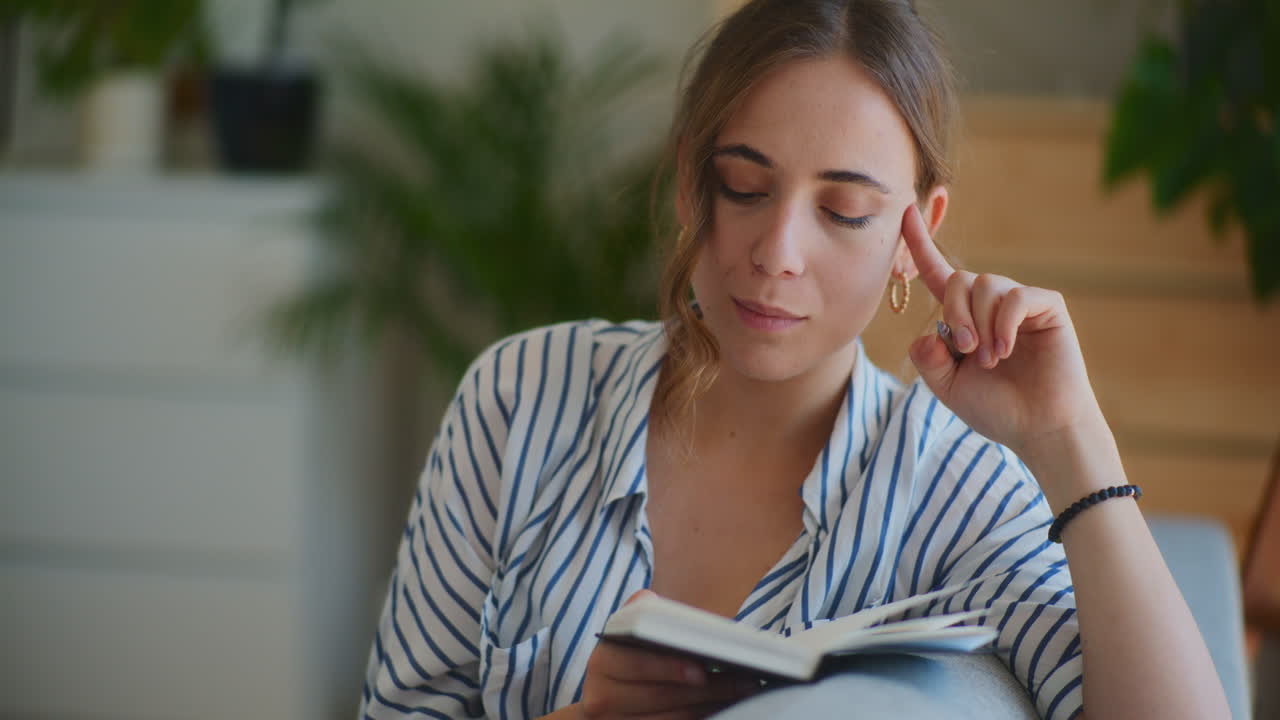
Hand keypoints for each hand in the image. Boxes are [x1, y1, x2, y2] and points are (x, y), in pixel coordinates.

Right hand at [577, 591, 757, 719]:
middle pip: (661, 697)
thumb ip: (641, 613)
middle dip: (708, 689)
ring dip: (712, 706)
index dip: (668, 668)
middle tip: (747, 680)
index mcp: (602, 662)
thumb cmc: (631, 657)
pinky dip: (702, 719)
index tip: (702, 669)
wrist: (609, 699)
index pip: (636, 664)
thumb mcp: (629, 631)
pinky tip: (726, 709)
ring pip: (672, 719)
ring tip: (745, 693)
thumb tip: (654, 603)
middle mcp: (602, 698)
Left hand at [900, 204, 1107, 465]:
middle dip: (955, 312)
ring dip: (981, 323)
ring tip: (991, 359)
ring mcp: (1020, 302)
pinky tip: (1006, 350)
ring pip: (986, 284)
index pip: (938, 273)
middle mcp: (990, 304)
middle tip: (966, 351)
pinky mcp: (1046, 306)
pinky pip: (1015, 296)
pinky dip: (1004, 323)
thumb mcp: (947, 386)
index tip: (905, 212)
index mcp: (965, 318)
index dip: (920, 244)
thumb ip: (927, 358)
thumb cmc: (996, 408)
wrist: (1038, 429)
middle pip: (960, 278)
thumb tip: (928, 332)